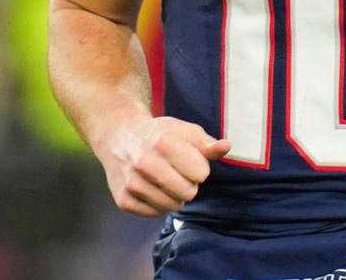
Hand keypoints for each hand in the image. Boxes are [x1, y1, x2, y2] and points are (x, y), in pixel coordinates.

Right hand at [96, 116, 231, 216]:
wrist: (119, 137)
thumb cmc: (159, 134)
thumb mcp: (183, 131)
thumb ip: (206, 143)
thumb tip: (225, 147)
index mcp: (164, 143)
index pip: (201, 174)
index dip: (198, 167)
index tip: (186, 159)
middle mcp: (145, 163)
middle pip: (189, 193)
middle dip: (187, 183)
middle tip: (175, 171)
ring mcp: (133, 183)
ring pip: (173, 206)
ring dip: (173, 195)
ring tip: (163, 179)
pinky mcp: (124, 200)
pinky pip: (156, 214)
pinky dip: (157, 204)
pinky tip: (150, 187)